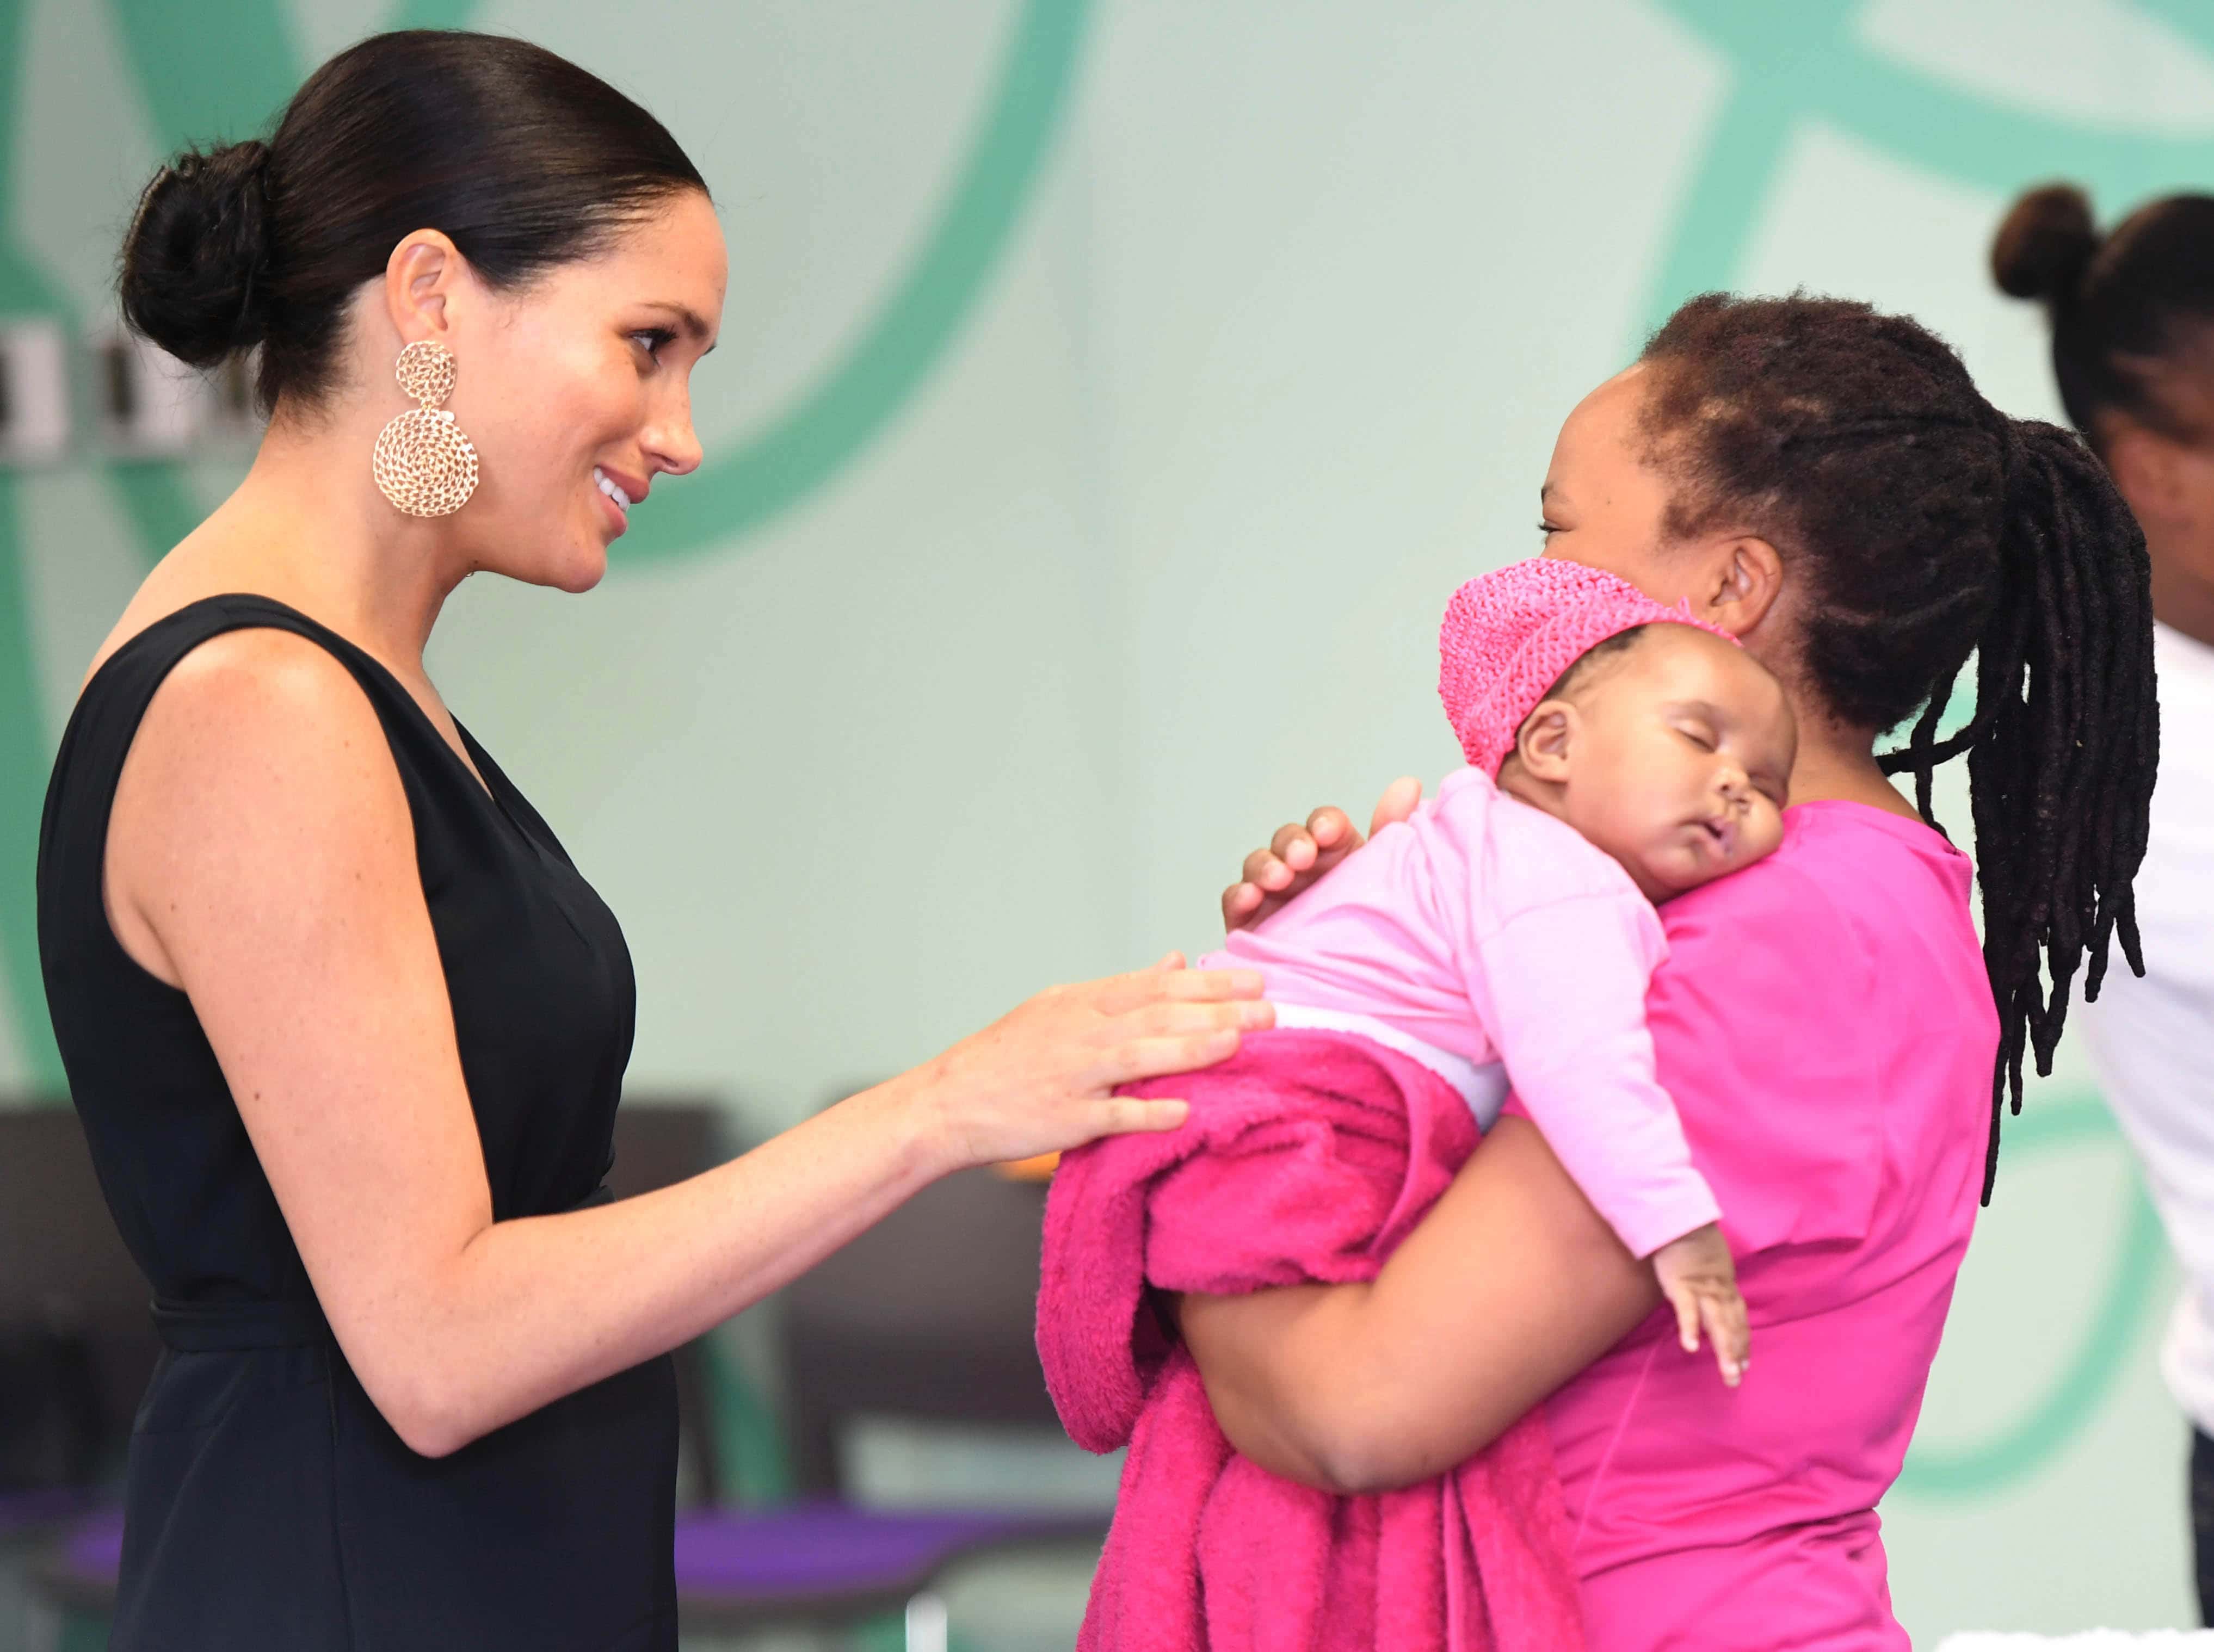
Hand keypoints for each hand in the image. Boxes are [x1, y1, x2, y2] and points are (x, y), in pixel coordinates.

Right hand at [908, 953, 1272, 1172]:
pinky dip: (1146, 1112)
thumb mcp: (1059, 1007)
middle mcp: (1080, 1033)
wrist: (948, 1101)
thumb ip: (1120, 989)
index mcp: (1082, 1003)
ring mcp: (1072, 1075)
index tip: (1254, 979)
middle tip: (1270, 1010)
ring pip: (1140, 1056)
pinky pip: (1111, 1115)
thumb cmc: (1007, 1056)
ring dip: (1193, 1049)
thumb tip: (1173, 961)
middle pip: (1158, 1015)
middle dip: (1218, 1011)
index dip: (1208, 982)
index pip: (1156, 985)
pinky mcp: (1063, 1118)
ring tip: (1240, 1044)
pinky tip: (1183, 1111)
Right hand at [1220, 777, 1423, 931]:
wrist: (1350, 990)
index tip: (1330, 832)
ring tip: (1278, 878)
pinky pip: (1235, 900)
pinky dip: (1239, 894)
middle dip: (1293, 843)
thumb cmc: (1367, 934)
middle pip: (1289, 840)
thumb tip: (1408, 784)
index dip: (1325, 824)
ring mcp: (1271, 893)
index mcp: (1337, 856)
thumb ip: (1392, 832)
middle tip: (1303, 857)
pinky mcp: (1247, 920)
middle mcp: (1302, 869)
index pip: (1326, 826)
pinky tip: (1250, 897)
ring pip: (1259, 863)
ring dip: (1266, 865)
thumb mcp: (1385, 881)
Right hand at [1650, 1223, 1747, 1386]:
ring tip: (1728, 1374)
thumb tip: (1711, 1293)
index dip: (1743, 1342)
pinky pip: (1687, 1311)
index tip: (1745, 1363)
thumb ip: (1711, 1279)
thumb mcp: (1709, 1262)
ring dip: (1724, 1351)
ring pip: (1718, 1325)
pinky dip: (1690, 1329)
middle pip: (1732, 1327)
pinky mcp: (1682, 1286)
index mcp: (1725, 1286)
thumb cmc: (1690, 1239)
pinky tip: (1690, 1348)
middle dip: (1736, 1354)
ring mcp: (1702, 1290)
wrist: (1680, 1218)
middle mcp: (1719, 1292)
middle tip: (1735, 1379)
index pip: (1739, 1320)